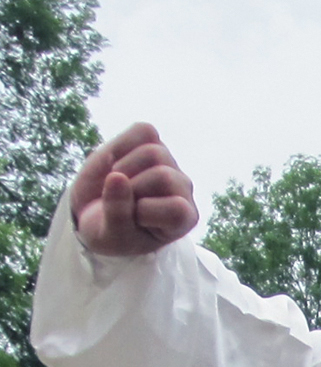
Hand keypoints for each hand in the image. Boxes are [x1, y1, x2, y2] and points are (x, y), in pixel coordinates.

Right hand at [71, 123, 198, 257]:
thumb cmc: (110, 231)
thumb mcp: (111, 235)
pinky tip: (114, 163)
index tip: (131, 222)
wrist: (92, 212)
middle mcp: (183, 188)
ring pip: (152, 153)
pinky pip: (142, 131)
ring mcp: (168, 161)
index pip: (176, 209)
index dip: (144, 213)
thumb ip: (116, 213)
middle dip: (132, 189)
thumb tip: (117, 176)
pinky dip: (120, 145)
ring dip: (123, 169)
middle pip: (162, 177)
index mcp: (183, 218)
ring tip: (116, 184)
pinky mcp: (152, 139)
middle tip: (119, 200)